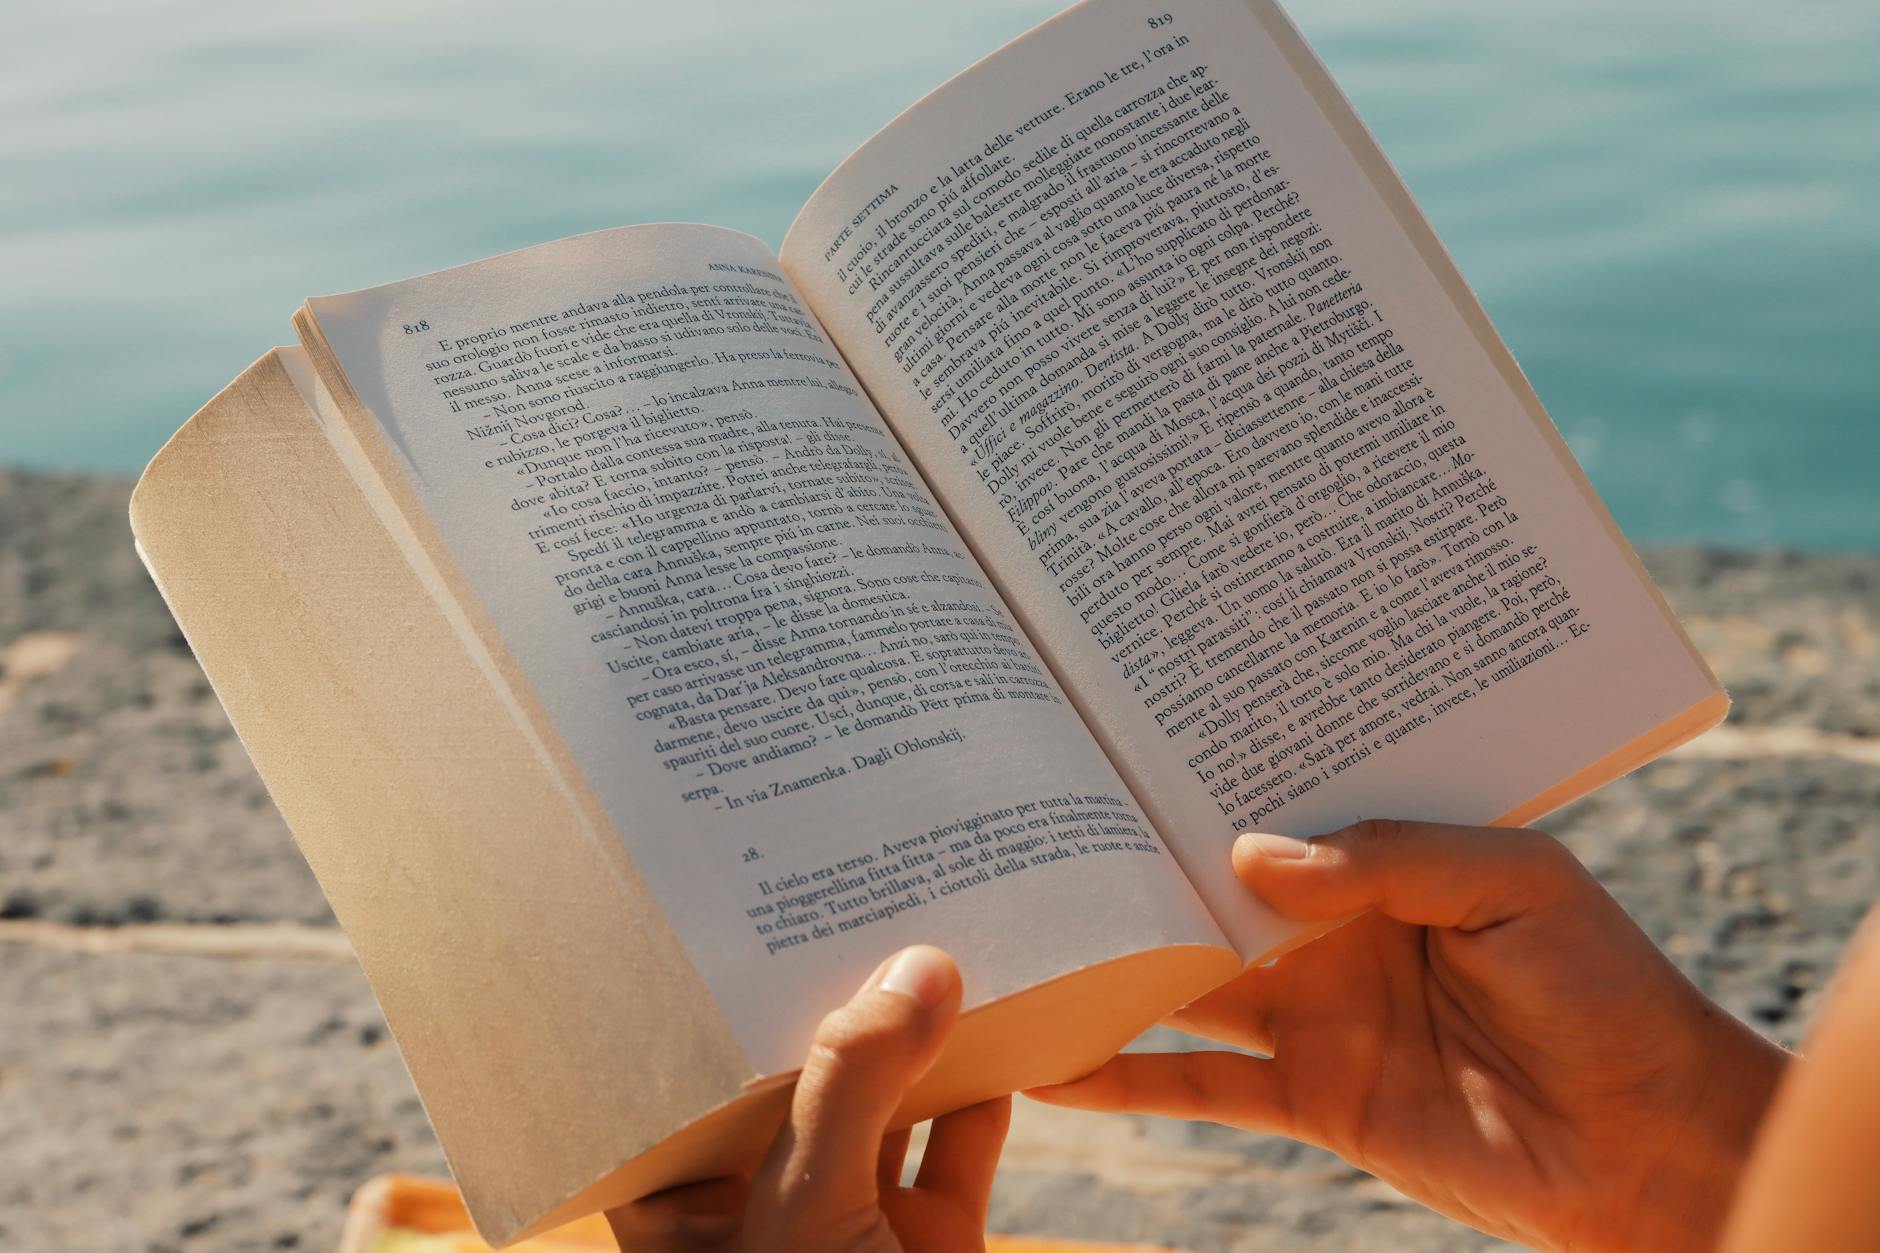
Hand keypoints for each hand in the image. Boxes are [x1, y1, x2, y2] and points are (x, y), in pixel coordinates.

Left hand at [608, 945, 1009, 1252]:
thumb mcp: (806, 1214)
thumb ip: (852, 1088)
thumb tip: (918, 967)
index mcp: (691, 1214)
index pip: (688, 1078)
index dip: (708, 997)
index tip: (736, 905)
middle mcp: (767, 1209)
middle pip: (798, 1076)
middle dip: (830, 995)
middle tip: (849, 889)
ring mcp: (856, 1222)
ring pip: (884, 1102)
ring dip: (915, 1032)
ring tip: (930, 929)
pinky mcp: (936, 1240)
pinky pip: (960, 1145)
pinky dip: (985, 1088)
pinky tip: (1002, 1017)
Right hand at [1028, 820, 1788, 1252]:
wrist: (1645, 1142)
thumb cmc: (1604, 988)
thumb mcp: (1515, 883)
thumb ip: (1386, 859)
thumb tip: (1246, 860)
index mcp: (1380, 858)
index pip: (1273, 808)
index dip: (1207, 781)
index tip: (1124, 742)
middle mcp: (1331, 928)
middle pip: (1209, 890)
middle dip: (1135, 861)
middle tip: (1041, 822)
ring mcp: (1311, 1011)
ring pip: (1184, 982)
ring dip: (1111, 963)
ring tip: (1018, 934)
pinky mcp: (1305, 1094)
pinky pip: (1198, 1085)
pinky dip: (1123, 1079)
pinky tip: (1052, 1063)